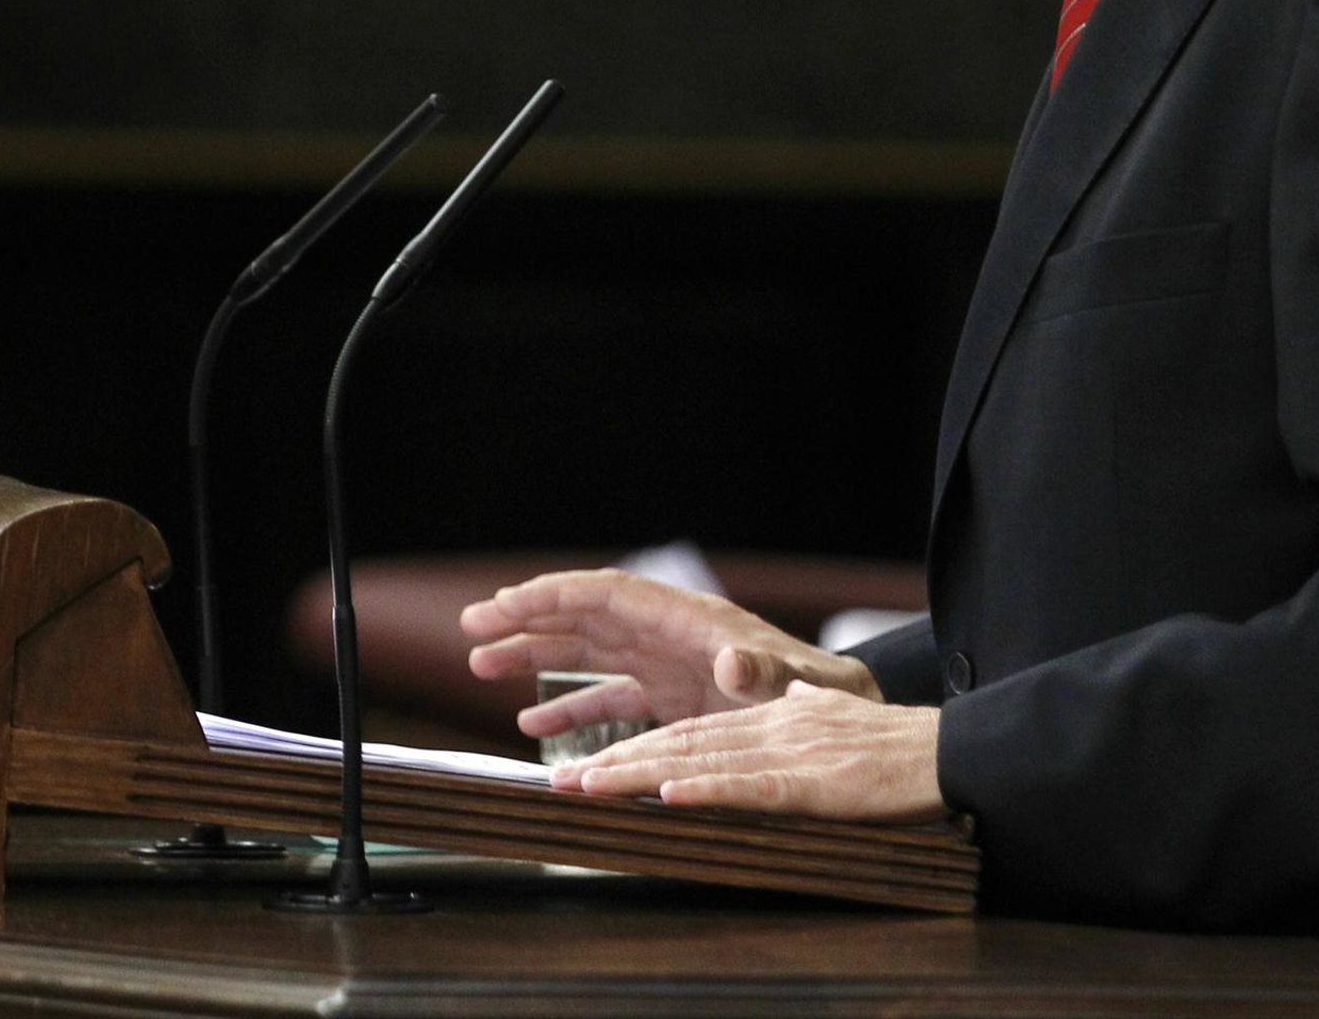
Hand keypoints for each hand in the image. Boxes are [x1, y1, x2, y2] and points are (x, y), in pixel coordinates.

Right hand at [460, 568, 881, 740]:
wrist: (848, 720)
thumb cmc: (827, 698)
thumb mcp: (800, 685)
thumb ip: (765, 672)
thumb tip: (732, 661)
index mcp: (693, 623)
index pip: (612, 595)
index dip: (558, 595)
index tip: (505, 603)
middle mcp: (674, 637)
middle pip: (588, 616)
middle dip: (530, 617)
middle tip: (470, 628)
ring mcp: (670, 667)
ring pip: (591, 651)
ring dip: (538, 656)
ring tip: (481, 666)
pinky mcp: (675, 701)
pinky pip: (612, 698)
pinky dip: (571, 707)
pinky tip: (533, 723)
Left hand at [555, 680, 946, 821]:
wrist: (946, 751)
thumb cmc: (892, 746)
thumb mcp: (832, 723)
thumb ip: (796, 716)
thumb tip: (776, 712)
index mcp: (773, 720)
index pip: (691, 733)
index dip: (635, 749)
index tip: (588, 769)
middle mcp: (770, 731)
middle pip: (682, 745)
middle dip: (617, 763)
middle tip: (562, 784)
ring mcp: (789, 756)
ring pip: (702, 763)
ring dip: (641, 775)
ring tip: (590, 787)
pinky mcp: (812, 784)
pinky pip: (753, 787)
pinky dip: (710, 790)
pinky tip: (672, 795)